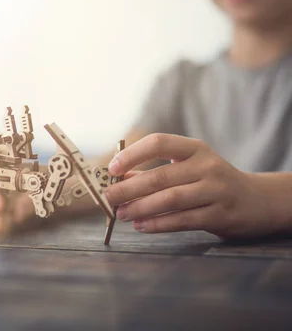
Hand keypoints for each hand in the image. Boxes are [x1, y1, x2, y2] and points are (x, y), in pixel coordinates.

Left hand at [104, 133, 274, 238]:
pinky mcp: (219, 215)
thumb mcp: (187, 168)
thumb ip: (154, 172)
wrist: (257, 200)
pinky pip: (182, 221)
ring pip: (169, 200)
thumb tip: (117, 179)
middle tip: (109, 197)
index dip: (132, 154)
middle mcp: (207, 166)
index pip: (159, 142)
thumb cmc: (211, 181)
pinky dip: (157, 224)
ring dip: (140, 208)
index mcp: (195, 149)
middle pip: (160, 176)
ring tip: (122, 214)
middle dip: (128, 188)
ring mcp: (215, 191)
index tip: (112, 168)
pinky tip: (141, 225)